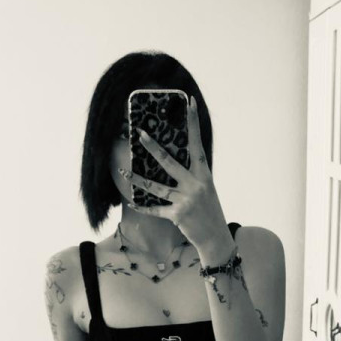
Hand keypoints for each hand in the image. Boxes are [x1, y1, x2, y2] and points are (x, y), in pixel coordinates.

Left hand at [118, 95, 233, 259]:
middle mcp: (195, 185)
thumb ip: (193, 176)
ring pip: (156, 187)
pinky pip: (156, 209)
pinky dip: (143, 207)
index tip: (189, 102)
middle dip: (153, 148)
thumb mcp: (206, 189)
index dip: (193, 122)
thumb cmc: (210, 211)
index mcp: (204, 174)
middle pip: (169, 162)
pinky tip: (132, 202)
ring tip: (124, 172)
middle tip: (139, 134)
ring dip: (138, 180)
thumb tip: (172, 162)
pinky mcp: (177, 216)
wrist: (216, 238)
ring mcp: (186, 200)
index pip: (196, 143)